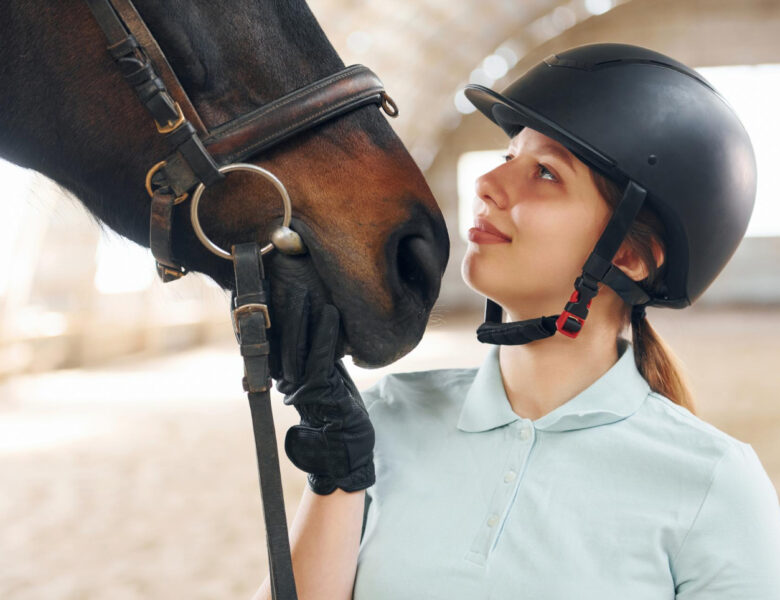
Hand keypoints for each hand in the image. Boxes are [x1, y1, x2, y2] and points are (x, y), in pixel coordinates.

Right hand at [271, 258, 374, 494]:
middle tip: (281, 281)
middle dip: (281, 309)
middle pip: (280, 338)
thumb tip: (317, 315)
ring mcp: (300, 387)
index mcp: (284, 373)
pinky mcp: (319, 391)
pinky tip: (331, 313)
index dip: (267, 314)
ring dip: (302, 317)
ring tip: (305, 291)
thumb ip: (316, 348)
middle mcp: (286, 380)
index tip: (262, 289)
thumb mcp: (325, 370)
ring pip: (298, 345)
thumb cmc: (338, 403)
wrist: (347, 441)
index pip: (272, 338)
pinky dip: (326, 333)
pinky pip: (321, 356)